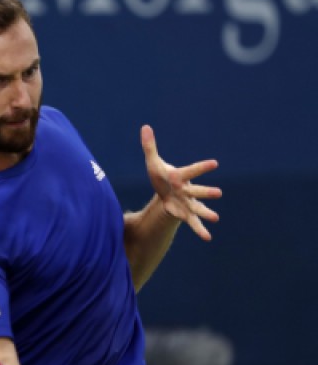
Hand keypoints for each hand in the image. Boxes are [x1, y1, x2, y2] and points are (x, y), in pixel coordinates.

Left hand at [141, 125, 221, 240]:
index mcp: (179, 177)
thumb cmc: (160, 176)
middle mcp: (187, 190)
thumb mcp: (153, 162)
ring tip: (215, 218)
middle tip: (219, 192)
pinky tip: (207, 238)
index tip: (215, 163)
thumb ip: (150, 146)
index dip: (201, 168)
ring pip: (198, 208)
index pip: (191, 171)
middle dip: (206, 192)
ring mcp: (187, 203)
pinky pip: (192, 223)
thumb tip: (145, 127)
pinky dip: (199, 230)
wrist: (165, 192)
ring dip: (206, 212)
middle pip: (197, 191)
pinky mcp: (184, 214)